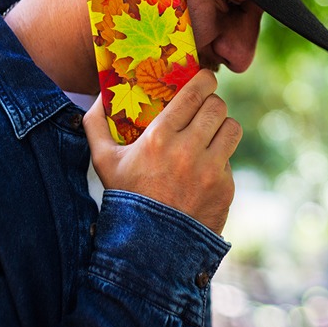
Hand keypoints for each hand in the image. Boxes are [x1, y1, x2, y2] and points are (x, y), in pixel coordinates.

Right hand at [83, 70, 240, 234]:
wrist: (149, 247)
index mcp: (159, 137)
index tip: (204, 79)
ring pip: (232, 128)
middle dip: (212, 103)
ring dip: (222, 127)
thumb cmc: (125, 197)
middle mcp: (188, 150)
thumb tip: (99, 97)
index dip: (204, 80)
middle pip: (217, 106)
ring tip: (211, 133)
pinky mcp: (225, 188)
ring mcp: (210, 170)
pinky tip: (204, 169)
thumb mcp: (103, 161)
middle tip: (205, 108)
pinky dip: (220, 160)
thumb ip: (96, 124)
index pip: (195, 93)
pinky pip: (230, 159)